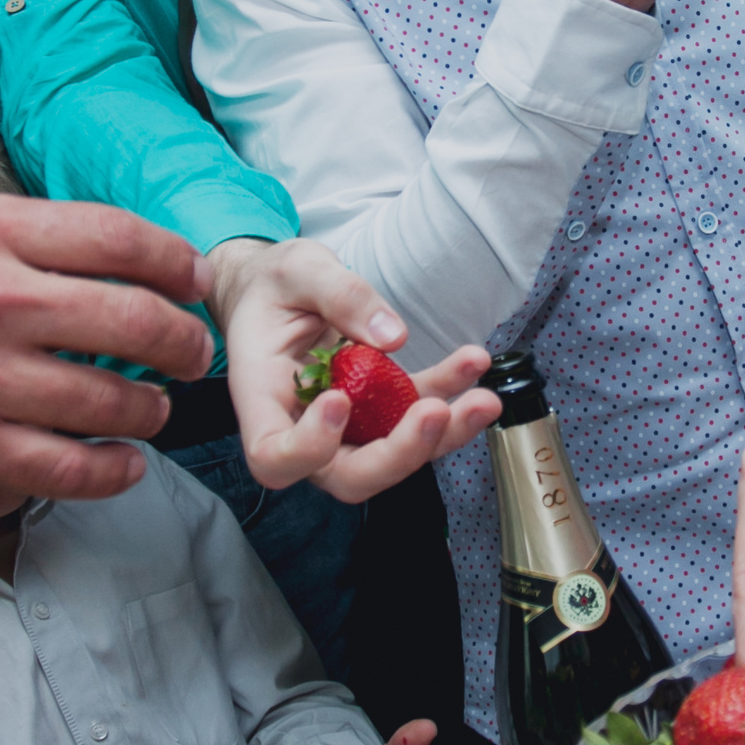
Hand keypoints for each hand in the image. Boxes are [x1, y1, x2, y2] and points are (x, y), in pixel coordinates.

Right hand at [0, 195, 216, 507]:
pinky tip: (120, 465)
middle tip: (192, 349)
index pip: (118, 236)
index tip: (190, 278)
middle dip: (183, 339)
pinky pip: (67, 470)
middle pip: (135, 319)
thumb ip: (1, 237)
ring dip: (150, 409)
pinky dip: (109, 471)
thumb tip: (88, 254)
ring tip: (152, 408)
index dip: (174, 260)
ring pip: (112, 401)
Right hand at [212, 239, 500, 499]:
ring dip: (444, 434)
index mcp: (261, 399)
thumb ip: (339, 294)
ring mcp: (346, 427)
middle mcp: (302, 426)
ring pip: (394, 456)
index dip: (309, 447)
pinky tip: (473, 364)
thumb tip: (392, 336)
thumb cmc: (272, 285)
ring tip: (482, 399)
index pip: (274, 457)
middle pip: (348, 475)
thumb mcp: (297, 269)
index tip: (340, 400)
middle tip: (436, 413)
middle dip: (400, 454)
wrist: (279, 291)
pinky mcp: (380, 409)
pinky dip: (450, 394)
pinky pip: (417, 416)